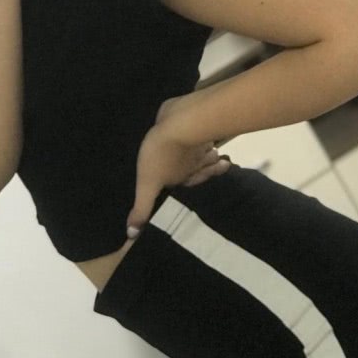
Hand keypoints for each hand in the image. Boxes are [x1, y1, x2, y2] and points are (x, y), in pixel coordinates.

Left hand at [126, 92, 231, 238]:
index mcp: (185, 175)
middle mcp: (194, 160)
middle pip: (206, 165)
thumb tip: (132, 235)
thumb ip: (143, 207)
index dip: (201, 180)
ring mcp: (194, 141)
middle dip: (212, 166)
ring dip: (210, 149)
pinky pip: (196, 130)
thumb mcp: (148, 184)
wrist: (179, 122)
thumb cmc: (163, 155)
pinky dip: (200, 131)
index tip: (216, 180)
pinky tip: (199, 127)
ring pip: (205, 147)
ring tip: (216, 149)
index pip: (195, 181)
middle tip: (224, 162)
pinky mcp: (188, 122)